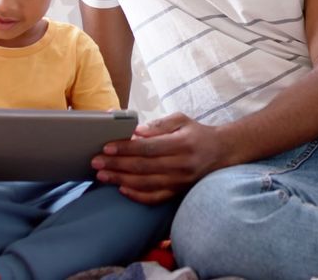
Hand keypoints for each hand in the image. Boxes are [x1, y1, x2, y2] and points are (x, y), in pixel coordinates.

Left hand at [92, 113, 227, 203]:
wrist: (221, 153)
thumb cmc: (196, 134)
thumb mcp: (181, 120)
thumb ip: (159, 124)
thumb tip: (135, 132)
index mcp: (181, 144)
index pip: (148, 148)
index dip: (125, 148)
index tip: (106, 147)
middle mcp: (181, 165)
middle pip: (143, 167)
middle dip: (116, 165)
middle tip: (96, 162)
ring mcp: (180, 181)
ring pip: (145, 184)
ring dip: (120, 180)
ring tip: (102, 175)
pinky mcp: (178, 192)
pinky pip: (155, 198)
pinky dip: (137, 196)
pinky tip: (122, 189)